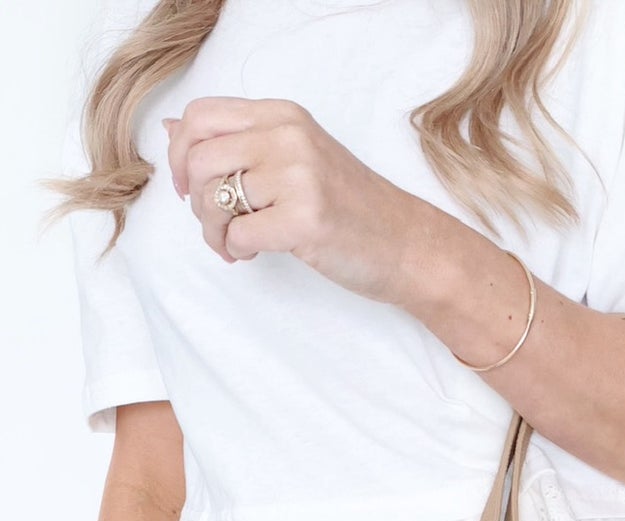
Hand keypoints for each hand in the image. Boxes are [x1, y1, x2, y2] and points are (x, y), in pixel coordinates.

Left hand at [163, 98, 419, 304]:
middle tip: (216, 224)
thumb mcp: (294, 158)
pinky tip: (253, 255)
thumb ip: (238, 143)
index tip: (191, 186)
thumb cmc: (350, 207)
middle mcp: (288, 136)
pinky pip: (238, 235)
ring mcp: (298, 176)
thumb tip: (171, 129)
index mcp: (282, 116)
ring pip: (212, 198)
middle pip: (199, 159)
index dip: (181, 154)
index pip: (201, 116)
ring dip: (213, 231)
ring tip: (233, 245)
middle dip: (194, 201)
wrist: (407, 245)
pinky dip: (235, 251)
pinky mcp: (305, 219)